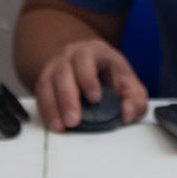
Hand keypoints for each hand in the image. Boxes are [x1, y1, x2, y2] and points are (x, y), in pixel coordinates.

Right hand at [33, 38, 148, 130]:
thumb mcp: (130, 85)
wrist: (90, 67)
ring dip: (53, 105)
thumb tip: (127, 112)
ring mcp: (56, 67)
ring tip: (61, 126)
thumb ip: (136, 100)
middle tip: (74, 119)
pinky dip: (45, 110)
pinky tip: (53, 124)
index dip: (89, 78)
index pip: (88, 59)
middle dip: (68, 97)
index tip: (95, 98)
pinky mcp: (46, 80)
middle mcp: (72, 56)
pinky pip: (40, 93)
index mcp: (95, 52)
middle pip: (65, 71)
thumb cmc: (111, 77)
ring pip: (48, 82)